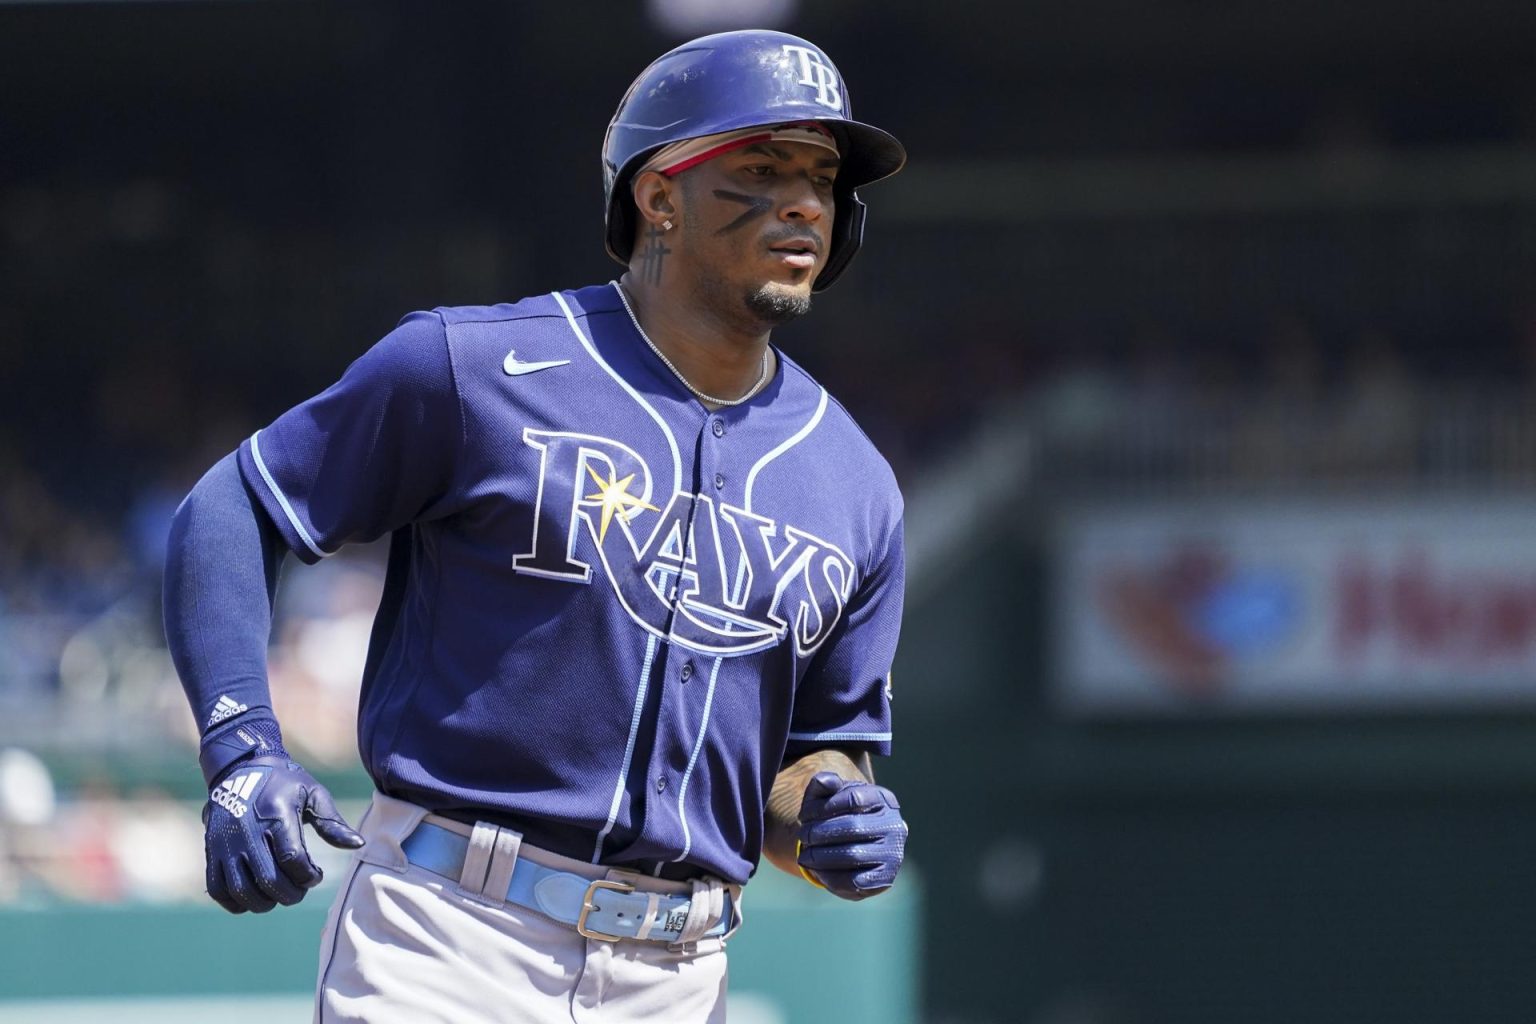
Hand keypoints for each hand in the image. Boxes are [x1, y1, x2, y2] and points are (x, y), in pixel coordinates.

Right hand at [202, 754, 364, 912]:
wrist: (240, 768)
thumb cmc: (283, 783)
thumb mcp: (312, 793)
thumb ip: (332, 822)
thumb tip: (358, 845)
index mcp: (276, 815)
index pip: (292, 859)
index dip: (308, 876)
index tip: (316, 875)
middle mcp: (247, 831)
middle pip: (268, 880)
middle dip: (290, 894)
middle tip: (300, 890)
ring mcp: (225, 843)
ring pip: (242, 890)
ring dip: (265, 902)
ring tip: (279, 894)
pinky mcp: (211, 851)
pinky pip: (217, 889)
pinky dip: (235, 902)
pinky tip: (254, 897)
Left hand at [795, 771, 907, 900]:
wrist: (854, 850)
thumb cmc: (838, 817)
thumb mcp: (827, 797)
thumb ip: (822, 784)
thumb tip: (823, 781)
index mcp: (883, 799)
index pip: (853, 798)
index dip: (824, 807)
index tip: (804, 815)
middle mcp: (894, 825)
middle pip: (853, 826)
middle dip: (820, 832)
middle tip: (802, 836)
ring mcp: (893, 853)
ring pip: (853, 854)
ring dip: (821, 856)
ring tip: (804, 855)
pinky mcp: (885, 879)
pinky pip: (854, 880)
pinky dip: (830, 876)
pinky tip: (817, 870)